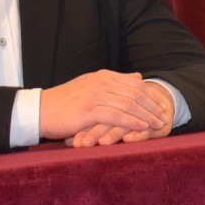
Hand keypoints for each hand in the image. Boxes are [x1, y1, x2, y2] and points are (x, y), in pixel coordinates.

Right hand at [41, 70, 169, 141]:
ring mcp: (96, 95)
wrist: (39, 110)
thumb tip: (138, 77)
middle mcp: (102, 83)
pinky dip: (132, 122)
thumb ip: (115, 82)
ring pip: (129, 104)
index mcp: (103, 76)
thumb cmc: (64, 102)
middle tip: (165, 116)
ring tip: (159, 124)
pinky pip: (117, 116)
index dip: (151, 94)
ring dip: (147, 115)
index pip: (134, 83)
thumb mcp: (91, 86)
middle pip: (135, 93)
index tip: (162, 105)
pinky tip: (142, 128)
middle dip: (153, 105)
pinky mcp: (89, 110)